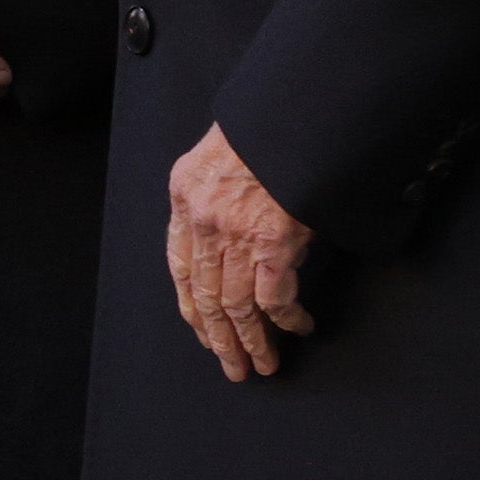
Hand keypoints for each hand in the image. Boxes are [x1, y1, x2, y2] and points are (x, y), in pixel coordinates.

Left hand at [166, 123, 319, 380]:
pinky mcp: (275, 242)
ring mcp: (238, 235)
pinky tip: (299, 329)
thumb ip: (210, 194)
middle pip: (206, 297)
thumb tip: (228, 230)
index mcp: (185, 200)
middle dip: (220, 339)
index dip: (192, 309)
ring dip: (251, 341)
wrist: (288, 111)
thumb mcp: (214, 155)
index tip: (203, 333)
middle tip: (234, 368)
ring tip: (263, 365)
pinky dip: (287, 319)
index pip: (180, 269)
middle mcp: (205, 223)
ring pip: (236, 306)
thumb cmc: (261, 128)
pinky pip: (275, 296)